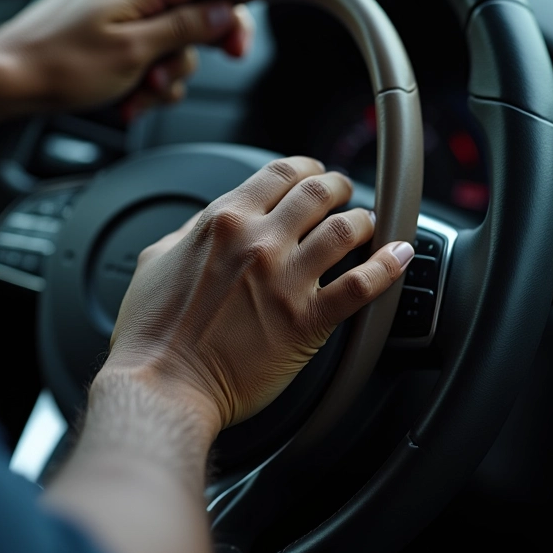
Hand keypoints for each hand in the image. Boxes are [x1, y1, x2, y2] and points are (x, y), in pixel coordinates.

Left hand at [0, 0, 263, 113]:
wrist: (11, 77)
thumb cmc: (64, 67)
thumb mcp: (134, 52)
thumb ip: (184, 29)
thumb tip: (223, 13)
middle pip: (187, 20)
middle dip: (181, 61)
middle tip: (162, 86)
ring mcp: (112, 0)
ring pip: (164, 40)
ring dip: (158, 76)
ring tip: (134, 97)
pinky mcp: (100, 17)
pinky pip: (140, 42)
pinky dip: (139, 72)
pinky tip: (125, 94)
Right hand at [104, 157, 414, 431]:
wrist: (162, 384)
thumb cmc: (152, 332)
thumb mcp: (156, 260)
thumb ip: (189, 233)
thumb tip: (208, 223)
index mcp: (224, 220)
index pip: (281, 173)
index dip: (307, 168)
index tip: (315, 175)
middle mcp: (259, 242)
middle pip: (319, 192)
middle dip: (340, 187)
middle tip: (345, 195)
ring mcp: (286, 280)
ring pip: (346, 230)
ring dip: (363, 222)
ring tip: (367, 226)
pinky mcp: (306, 321)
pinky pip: (361, 285)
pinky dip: (388, 267)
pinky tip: (400, 256)